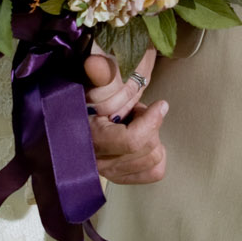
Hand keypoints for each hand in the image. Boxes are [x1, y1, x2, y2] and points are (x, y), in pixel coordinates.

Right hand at [84, 51, 167, 185]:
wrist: (80, 115)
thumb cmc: (87, 98)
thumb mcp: (93, 83)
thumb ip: (99, 74)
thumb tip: (95, 62)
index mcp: (90, 138)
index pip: (131, 140)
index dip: (151, 122)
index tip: (161, 104)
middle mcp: (98, 162)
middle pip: (146, 150)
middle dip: (150, 127)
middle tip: (137, 112)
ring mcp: (109, 173)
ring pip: (153, 161)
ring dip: (151, 139)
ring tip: (137, 124)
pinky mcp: (119, 177)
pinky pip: (153, 172)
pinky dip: (156, 155)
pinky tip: (144, 140)